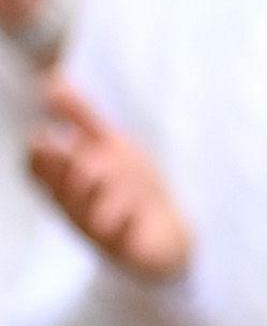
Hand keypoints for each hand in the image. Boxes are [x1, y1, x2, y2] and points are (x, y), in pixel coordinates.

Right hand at [27, 78, 191, 282]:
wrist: (169, 236)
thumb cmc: (131, 186)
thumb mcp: (106, 145)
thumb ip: (80, 115)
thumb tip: (50, 78)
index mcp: (69, 183)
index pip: (40, 172)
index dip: (38, 158)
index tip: (40, 137)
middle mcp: (80, 207)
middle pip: (62, 189)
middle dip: (65, 171)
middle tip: (72, 152)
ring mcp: (103, 230)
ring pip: (88, 215)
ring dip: (91, 194)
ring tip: (97, 173)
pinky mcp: (131, 247)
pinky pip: (124, 240)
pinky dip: (125, 226)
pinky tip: (128, 213)